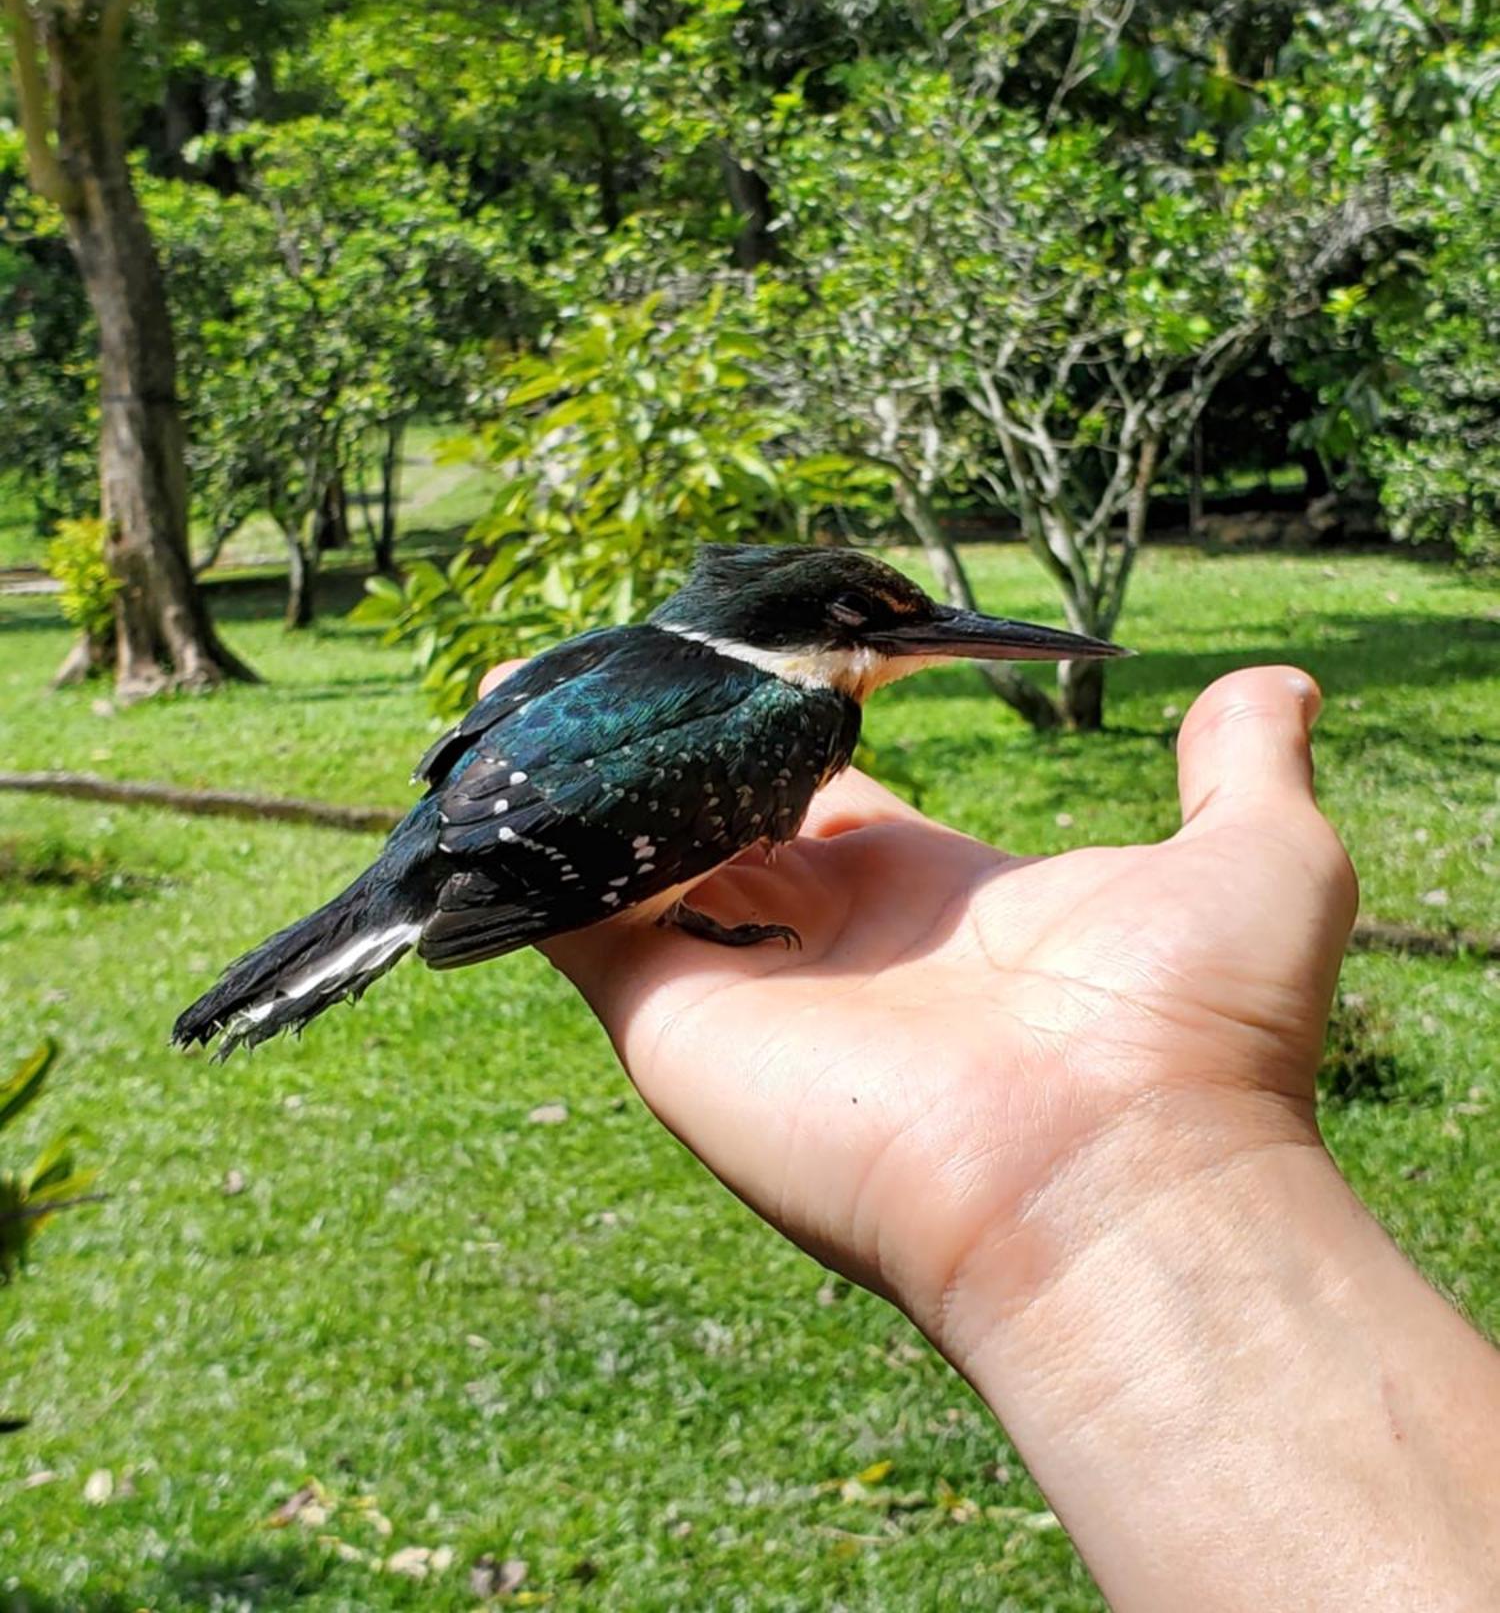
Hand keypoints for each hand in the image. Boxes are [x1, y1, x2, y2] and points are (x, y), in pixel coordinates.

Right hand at [480, 661, 1357, 1363]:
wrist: (1117, 1177)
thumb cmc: (1196, 1030)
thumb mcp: (1258, 857)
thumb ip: (1244, 759)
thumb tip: (1274, 683)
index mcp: (934, 894)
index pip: (830, 793)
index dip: (782, 726)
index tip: (736, 658)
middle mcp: (832, 944)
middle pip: (719, 826)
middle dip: (659, 758)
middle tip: (592, 676)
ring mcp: (747, 989)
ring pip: (632, 869)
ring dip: (570, 796)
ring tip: (497, 707)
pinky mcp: (674, 1028)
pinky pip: (571, 931)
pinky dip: (520, 867)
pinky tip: (481, 783)